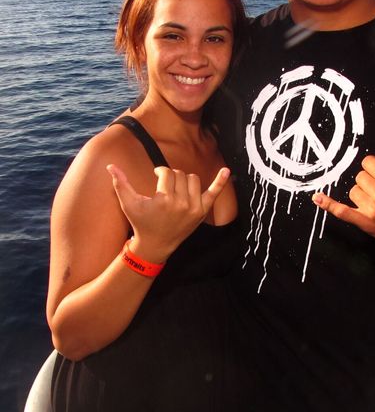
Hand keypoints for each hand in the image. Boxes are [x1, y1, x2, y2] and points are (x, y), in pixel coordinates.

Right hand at [107, 164, 229, 260]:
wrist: (155, 246)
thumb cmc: (141, 223)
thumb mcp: (128, 204)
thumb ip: (120, 183)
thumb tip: (110, 165)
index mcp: (164, 199)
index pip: (167, 172)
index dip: (160, 171)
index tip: (157, 175)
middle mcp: (182, 203)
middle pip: (180, 174)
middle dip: (171, 177)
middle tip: (165, 186)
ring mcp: (195, 208)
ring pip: (193, 179)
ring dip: (185, 180)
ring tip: (177, 188)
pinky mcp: (202, 212)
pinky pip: (214, 193)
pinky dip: (221, 182)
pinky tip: (227, 171)